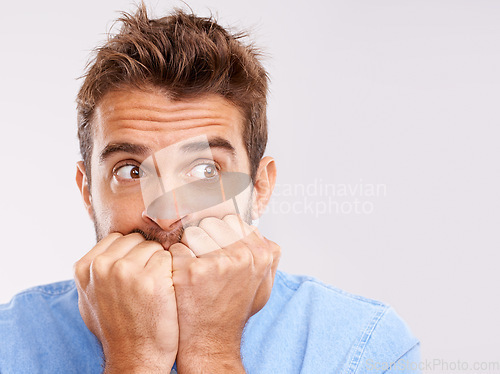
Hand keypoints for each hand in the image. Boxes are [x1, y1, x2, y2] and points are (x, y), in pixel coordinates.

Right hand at [73, 233, 177, 372]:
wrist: (136, 356)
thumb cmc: (117, 328)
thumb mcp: (91, 298)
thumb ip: (95, 272)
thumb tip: (104, 252)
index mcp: (85, 267)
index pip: (118, 238)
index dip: (131, 254)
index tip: (134, 273)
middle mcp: (103, 266)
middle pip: (137, 240)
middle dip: (145, 256)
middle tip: (146, 282)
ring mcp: (127, 271)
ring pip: (155, 247)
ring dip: (160, 263)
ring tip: (155, 288)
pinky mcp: (153, 278)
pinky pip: (170, 258)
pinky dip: (172, 271)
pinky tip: (167, 291)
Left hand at [170, 215, 280, 372]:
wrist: (210, 341)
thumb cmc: (233, 311)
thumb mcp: (264, 284)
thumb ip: (268, 255)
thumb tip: (259, 231)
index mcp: (261, 253)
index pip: (232, 220)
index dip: (221, 234)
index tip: (217, 250)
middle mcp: (242, 255)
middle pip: (212, 223)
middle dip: (205, 237)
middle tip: (203, 260)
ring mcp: (216, 262)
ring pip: (192, 232)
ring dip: (188, 247)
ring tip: (193, 268)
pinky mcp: (191, 270)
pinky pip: (176, 248)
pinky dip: (174, 260)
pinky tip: (182, 277)